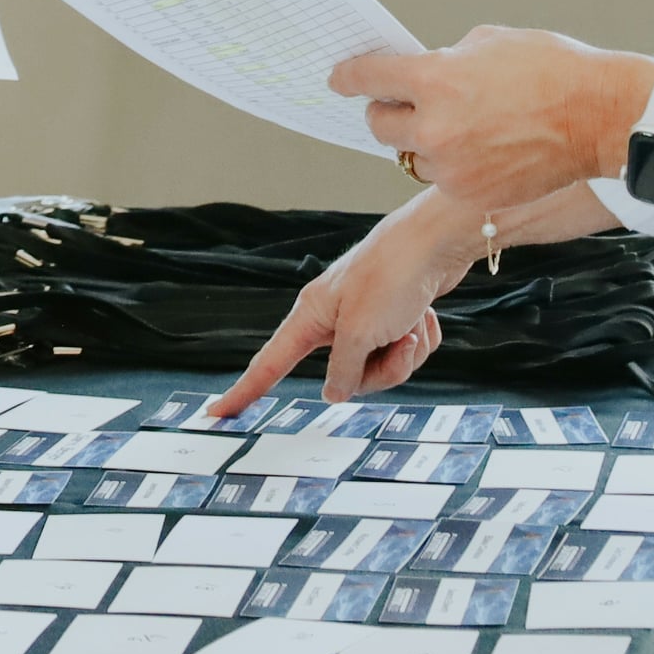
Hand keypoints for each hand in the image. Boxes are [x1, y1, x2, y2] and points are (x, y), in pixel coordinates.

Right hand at [213, 195, 491, 410]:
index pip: (269, 363)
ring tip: (415, 321)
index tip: (216, 413)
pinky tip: (426, 314)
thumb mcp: (359, 332)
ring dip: (406, 351)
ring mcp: (366, 319)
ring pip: (383, 367)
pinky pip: (406, 351)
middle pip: (349, 377)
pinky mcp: (395, 316)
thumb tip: (334, 394)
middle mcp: (335, 319)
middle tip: (398, 340)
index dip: (244, 390)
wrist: (436, 240)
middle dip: (382, 368)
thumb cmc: (391, 276)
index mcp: (311, 316)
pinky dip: (422, 338)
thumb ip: (343, 371)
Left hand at [337, 28, 651, 213]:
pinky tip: (482, 150)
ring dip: (425, 142)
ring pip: (412, 156)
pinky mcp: (472, 194)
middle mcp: (434, 127)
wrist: (599, 116)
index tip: (339, 79)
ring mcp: (452, 166)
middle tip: (403, 105)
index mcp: (434, 80)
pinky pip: (444, 179)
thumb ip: (445, 61)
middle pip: (378, 126)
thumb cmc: (551, 69)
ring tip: (462, 127)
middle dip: (387, 112)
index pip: (368, 78)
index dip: (348, 77)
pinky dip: (453, 166)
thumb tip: (421, 75)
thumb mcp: (488, 44)